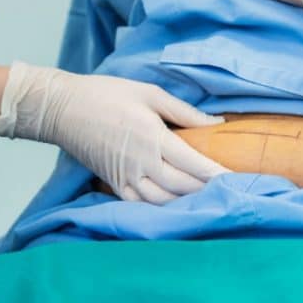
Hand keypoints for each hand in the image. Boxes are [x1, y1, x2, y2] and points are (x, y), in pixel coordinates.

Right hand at [0, 62, 228, 203]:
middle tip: (233, 194)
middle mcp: (142, 162)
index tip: (240, 181)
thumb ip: (184, 111)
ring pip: (164, 201)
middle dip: (210, 192)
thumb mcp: (149, 93)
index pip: (195, 164)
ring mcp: (126, 177)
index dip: (219, 175)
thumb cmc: (106, 94)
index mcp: (153, 137)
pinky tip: (177, 209)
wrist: (62, 108)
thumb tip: (217, 123)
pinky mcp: (114, 184)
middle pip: (184, 187)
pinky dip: (162, 209)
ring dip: (188, 204)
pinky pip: (141, 205)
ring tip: (210, 203)